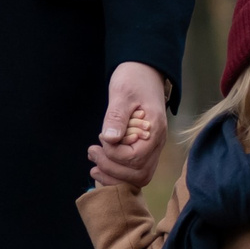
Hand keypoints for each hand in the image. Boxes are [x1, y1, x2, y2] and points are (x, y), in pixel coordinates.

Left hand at [87, 61, 171, 188]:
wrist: (143, 71)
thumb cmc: (134, 80)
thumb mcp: (122, 94)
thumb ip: (116, 117)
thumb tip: (109, 139)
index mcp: (154, 129)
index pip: (136, 158)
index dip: (114, 154)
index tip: (101, 139)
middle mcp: (157, 142)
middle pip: (139, 174)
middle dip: (112, 169)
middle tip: (92, 153)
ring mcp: (152, 147)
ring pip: (139, 176)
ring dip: (114, 175)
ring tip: (93, 162)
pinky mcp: (144, 148)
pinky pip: (135, 170)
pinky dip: (117, 172)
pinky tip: (99, 164)